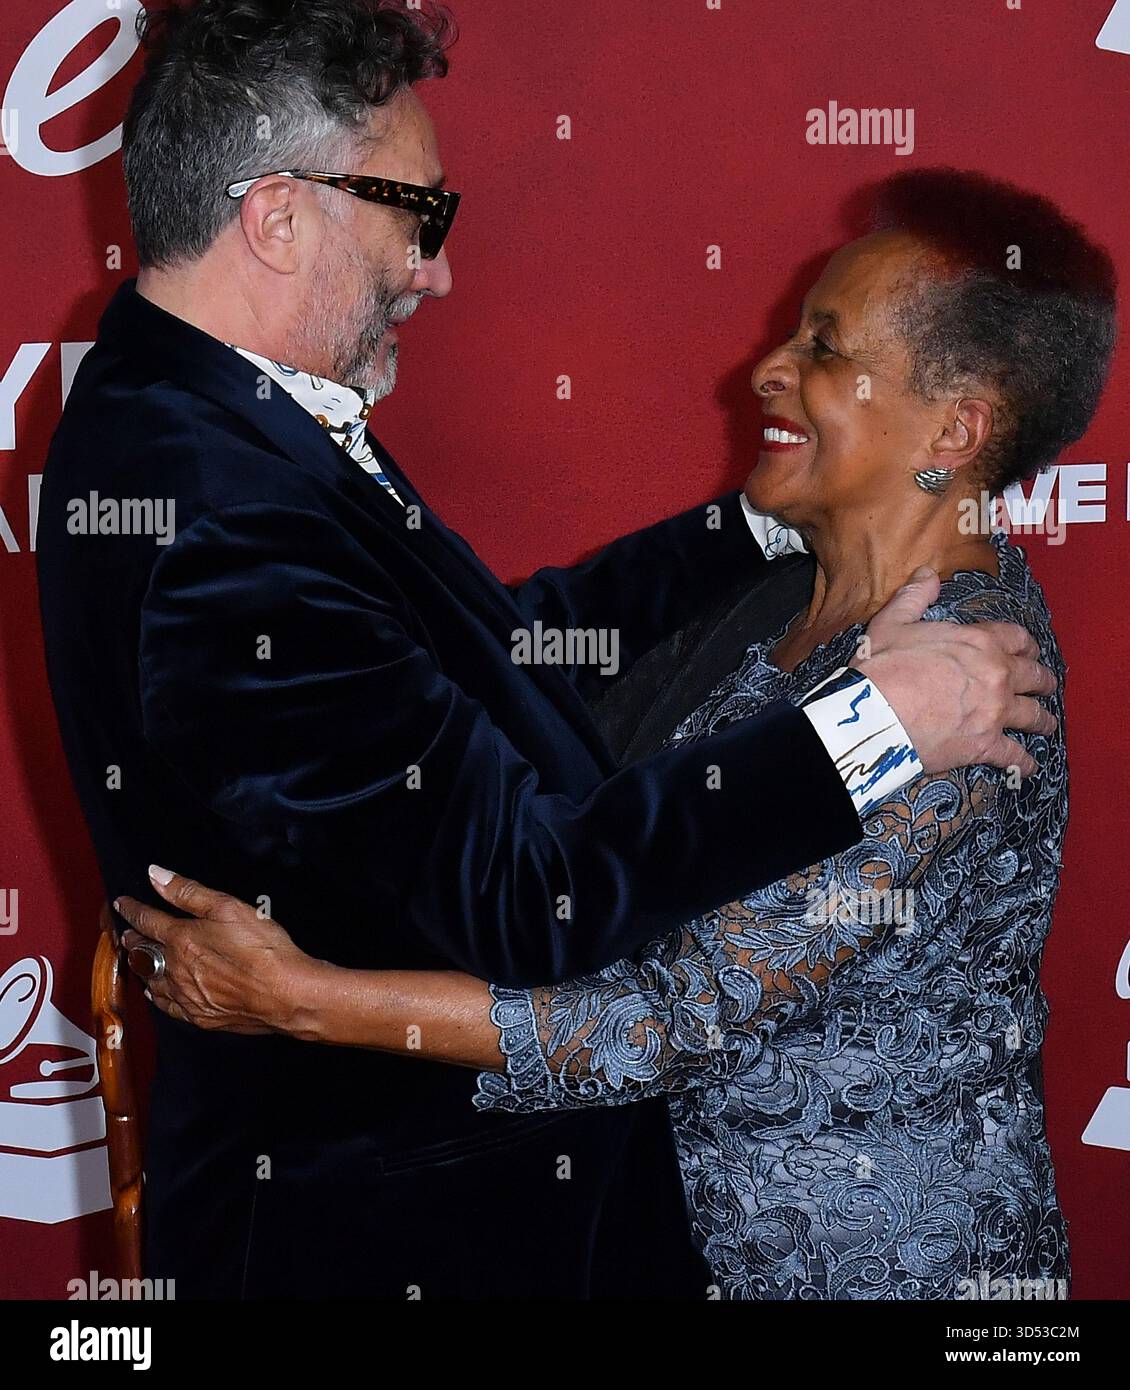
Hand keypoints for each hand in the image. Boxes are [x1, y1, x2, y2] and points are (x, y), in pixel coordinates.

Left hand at [114, 866, 313, 1034]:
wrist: (285, 994)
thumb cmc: (262, 949)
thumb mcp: (228, 907)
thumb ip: (188, 891)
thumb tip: (157, 875)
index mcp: (181, 938)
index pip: (147, 920)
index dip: (132, 909)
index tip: (122, 904)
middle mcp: (176, 968)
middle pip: (143, 952)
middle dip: (133, 939)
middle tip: (127, 932)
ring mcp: (186, 995)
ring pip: (151, 979)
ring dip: (141, 967)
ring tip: (136, 959)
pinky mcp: (200, 1016)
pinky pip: (167, 1006)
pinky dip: (156, 996)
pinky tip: (155, 993)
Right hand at [859, 567, 1056, 776]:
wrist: (876, 714)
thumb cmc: (882, 668)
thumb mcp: (892, 623)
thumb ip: (915, 596)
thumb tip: (928, 574)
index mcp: (979, 642)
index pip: (1016, 638)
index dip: (1026, 643)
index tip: (1029, 650)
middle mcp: (997, 675)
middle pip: (1034, 675)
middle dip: (1043, 680)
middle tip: (1045, 685)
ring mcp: (995, 712)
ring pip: (1034, 715)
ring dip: (1043, 720)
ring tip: (1046, 725)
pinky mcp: (986, 745)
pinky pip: (1015, 755)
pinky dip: (1024, 762)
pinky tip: (1028, 765)